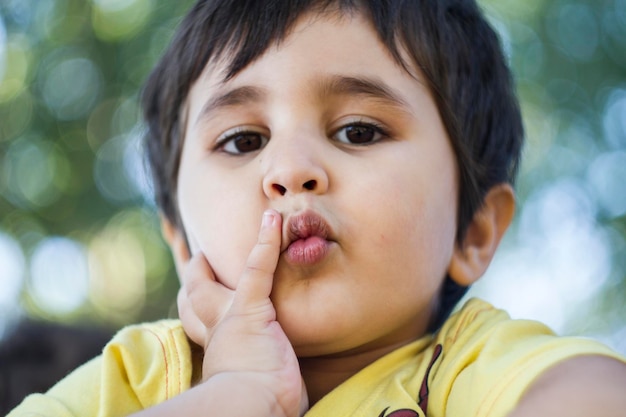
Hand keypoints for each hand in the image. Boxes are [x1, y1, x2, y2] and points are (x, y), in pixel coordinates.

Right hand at [177, 210, 307, 416]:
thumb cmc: (261, 407)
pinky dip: (265, 243)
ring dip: (210, 262)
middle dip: (194, 278)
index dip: (192, 307)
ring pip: (207, 283)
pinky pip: (256, 269)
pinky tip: (272, 220)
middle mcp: (215, 332)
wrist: (252, 408)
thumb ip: (260, 374)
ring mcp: (229, 318)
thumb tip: (276, 388)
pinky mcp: (248, 309)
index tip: (192, 296)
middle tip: (196, 257)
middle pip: (193, 298)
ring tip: (224, 239)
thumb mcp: (255, 386)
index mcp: (217, 350)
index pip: (197, 323)